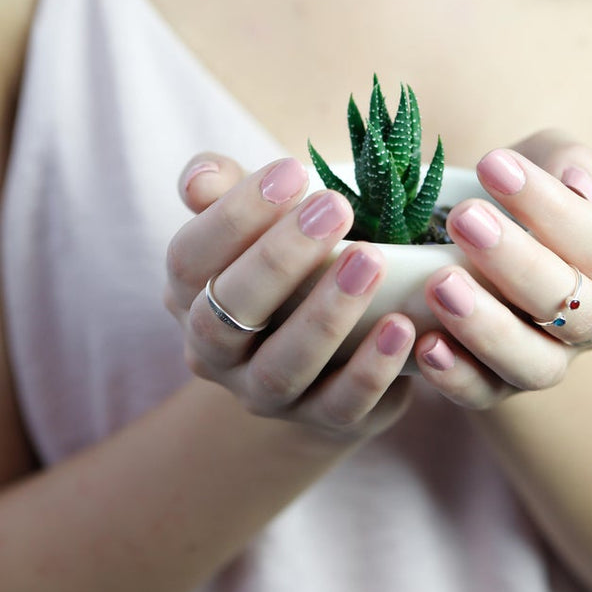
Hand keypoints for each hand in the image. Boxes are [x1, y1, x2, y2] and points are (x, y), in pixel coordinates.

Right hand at [165, 154, 415, 440]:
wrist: (318, 357)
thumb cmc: (287, 269)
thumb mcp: (256, 225)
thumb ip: (224, 192)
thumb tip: (198, 180)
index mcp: (191, 297)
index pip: (189, 259)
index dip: (233, 216)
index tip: (292, 172)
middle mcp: (215, 354)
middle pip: (227, 316)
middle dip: (280, 259)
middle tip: (335, 208)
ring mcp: (266, 394)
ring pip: (284, 365)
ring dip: (327, 314)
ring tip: (371, 263)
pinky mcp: (321, 420)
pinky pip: (341, 405)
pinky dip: (370, 370)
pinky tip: (402, 328)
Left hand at [415, 130, 591, 406]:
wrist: (481, 256)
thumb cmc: (515, 203)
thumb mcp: (540, 164)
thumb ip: (564, 159)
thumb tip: (576, 181)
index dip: (550, 206)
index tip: (493, 165)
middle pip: (569, 306)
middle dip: (515, 262)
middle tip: (463, 219)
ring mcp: (548, 360)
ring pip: (533, 363)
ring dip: (487, 327)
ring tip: (440, 284)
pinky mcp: (499, 388)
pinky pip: (484, 394)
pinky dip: (456, 376)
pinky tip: (424, 344)